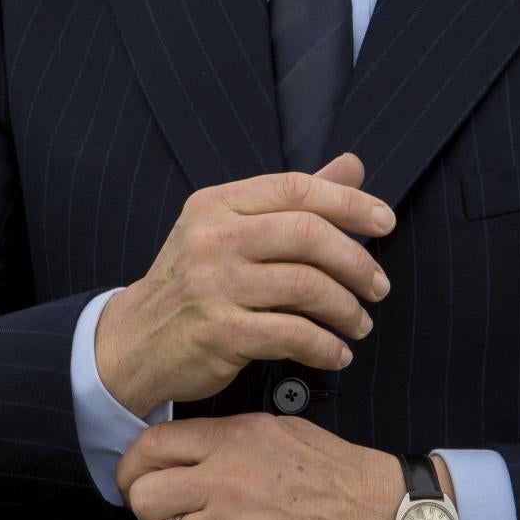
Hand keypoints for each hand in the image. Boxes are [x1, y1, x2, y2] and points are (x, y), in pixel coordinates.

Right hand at [94, 150, 394, 414]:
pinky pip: (293, 335)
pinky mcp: (220, 332)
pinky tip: (336, 353)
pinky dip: (326, 347)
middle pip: (308, 234)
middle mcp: (213, 238)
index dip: (349, 202)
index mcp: (217, 203)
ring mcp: (214, 285)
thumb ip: (291, 200)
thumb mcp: (231, 229)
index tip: (385, 223)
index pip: (296, 188)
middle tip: (378, 286)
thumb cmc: (194, 282)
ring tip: (360, 324)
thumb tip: (353, 166)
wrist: (134, 340)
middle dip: (356, 261)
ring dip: (347, 309)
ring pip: (307, 286)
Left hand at [118, 414, 410, 519]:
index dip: (132, 471)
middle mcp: (225, 479)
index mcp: (231, 439)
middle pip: (144, 500)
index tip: (138, 485)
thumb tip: (180, 452)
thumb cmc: (336, 472)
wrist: (385, 515)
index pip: (149, 448)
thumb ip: (225, 438)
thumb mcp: (277, 430)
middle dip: (150, 514)